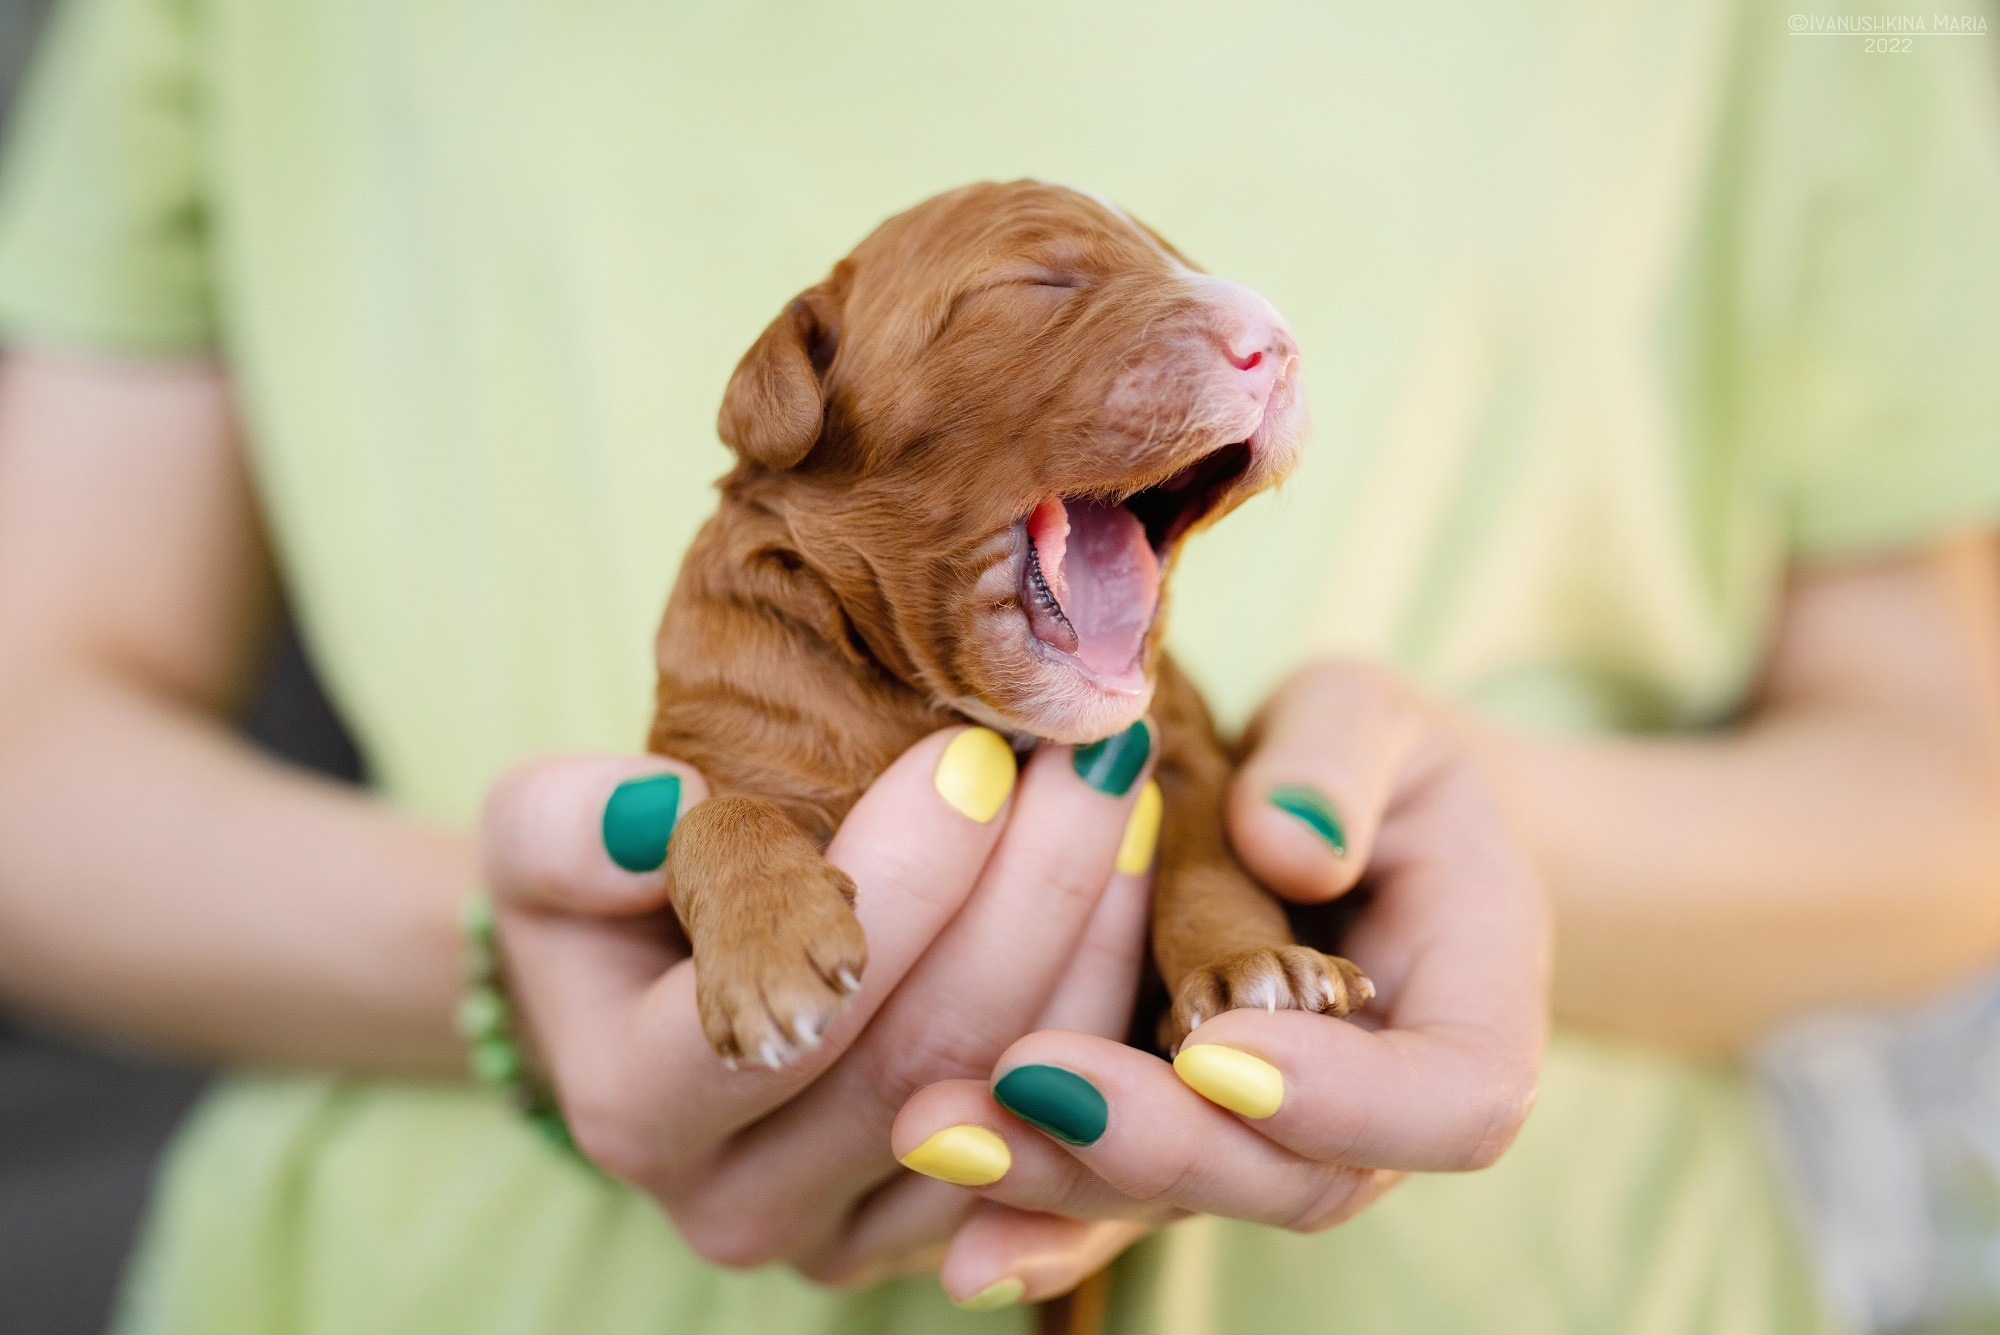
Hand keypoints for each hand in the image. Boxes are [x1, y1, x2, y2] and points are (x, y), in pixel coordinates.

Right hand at [477, 721, 1162, 1286]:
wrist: (644, 995)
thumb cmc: (605, 894)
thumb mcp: (545, 836)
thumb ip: (572, 824)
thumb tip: (662, 808)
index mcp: (637, 1109)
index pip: (789, 1005)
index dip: (897, 882)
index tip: (973, 754)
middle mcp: (744, 1204)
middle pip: (924, 1059)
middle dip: (1029, 894)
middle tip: (1089, 756)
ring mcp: (856, 1234)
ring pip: (1015, 1100)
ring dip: (1090, 937)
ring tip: (1125, 798)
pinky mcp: (948, 1228)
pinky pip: (1066, 1133)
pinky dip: (1110, 1008)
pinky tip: (1136, 889)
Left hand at [892, 662, 1549, 1303]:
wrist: (1345, 824)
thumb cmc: (1369, 761)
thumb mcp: (1370, 719)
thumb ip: (1341, 763)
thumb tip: (1284, 842)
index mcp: (1472, 1012)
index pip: (1454, 1101)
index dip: (1347, 1098)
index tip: (1221, 1044)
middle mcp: (1377, 1115)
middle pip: (1299, 1180)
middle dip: (1162, 1143)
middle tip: (1033, 1080)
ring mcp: (1273, 1146)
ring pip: (1189, 1202)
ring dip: (1062, 1179)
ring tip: (938, 1126)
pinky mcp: (1180, 1143)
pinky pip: (1118, 1199)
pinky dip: (1037, 1218)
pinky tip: (952, 1238)